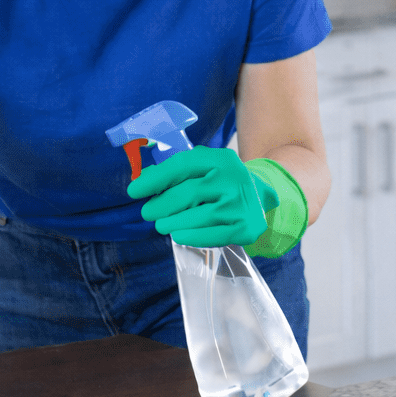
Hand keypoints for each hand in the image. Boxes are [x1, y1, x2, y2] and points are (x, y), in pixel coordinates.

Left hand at [127, 146, 278, 246]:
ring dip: (172, 223)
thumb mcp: (204, 168)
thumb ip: (175, 172)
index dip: (155, 179)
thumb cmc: (221, 183)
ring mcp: (241, 204)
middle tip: (148, 212)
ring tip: (162, 225)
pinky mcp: (245, 228)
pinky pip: (211, 236)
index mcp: (220, 159)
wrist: (261, 197)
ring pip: (196, 217)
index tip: (134, 190)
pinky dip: (191, 237)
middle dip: (161, 205)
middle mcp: (233, 179)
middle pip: (187, 193)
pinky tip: (179, 235)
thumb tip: (142, 179)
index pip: (182, 166)